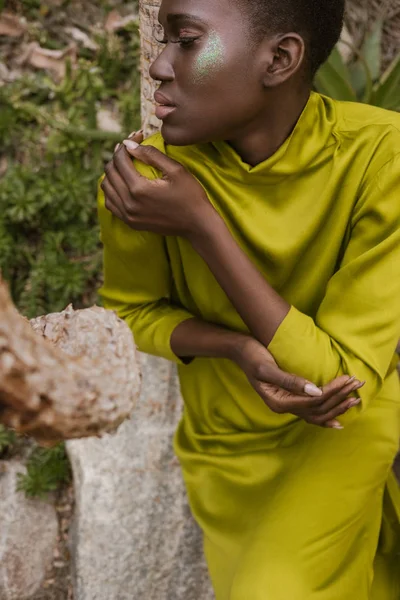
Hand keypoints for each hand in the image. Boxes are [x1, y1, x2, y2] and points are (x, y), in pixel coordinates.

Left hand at [101, 135, 216, 236]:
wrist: (197, 224)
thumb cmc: (190, 195)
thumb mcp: (176, 170)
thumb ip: (151, 155)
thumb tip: (128, 144)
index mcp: (139, 188)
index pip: (120, 160)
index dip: (126, 145)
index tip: (137, 137)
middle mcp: (129, 203)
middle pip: (110, 172)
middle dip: (117, 156)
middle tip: (130, 149)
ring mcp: (128, 216)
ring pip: (106, 188)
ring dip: (112, 173)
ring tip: (124, 165)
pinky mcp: (130, 223)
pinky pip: (110, 203)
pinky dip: (112, 190)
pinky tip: (122, 183)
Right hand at [234, 337, 363, 428]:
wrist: (240, 350)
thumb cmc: (252, 356)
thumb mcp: (267, 367)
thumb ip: (290, 381)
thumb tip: (316, 391)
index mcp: (279, 402)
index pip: (314, 401)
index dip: (333, 391)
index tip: (349, 378)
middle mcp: (284, 408)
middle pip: (319, 409)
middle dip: (340, 399)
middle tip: (358, 385)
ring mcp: (286, 405)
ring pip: (317, 413)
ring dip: (337, 407)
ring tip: (355, 399)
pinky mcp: (289, 399)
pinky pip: (311, 412)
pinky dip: (326, 415)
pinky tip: (337, 419)